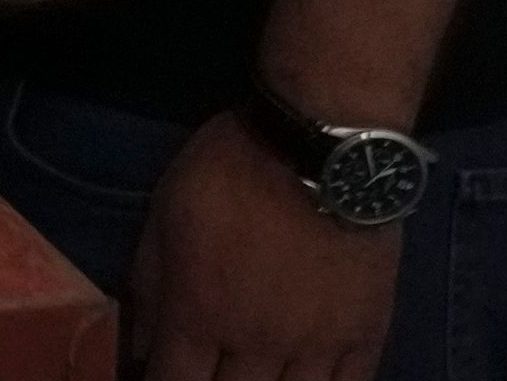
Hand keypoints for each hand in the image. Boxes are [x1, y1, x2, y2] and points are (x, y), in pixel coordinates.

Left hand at [126, 111, 403, 380]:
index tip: (161, 377)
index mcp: (200, 316)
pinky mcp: (364, 334)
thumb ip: (151, 285)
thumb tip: (142, 348)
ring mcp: (315, 346)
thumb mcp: (165, 215)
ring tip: (258, 375)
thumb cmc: (229, 172)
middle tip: (210, 370)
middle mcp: (256, 346)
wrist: (318, 149)